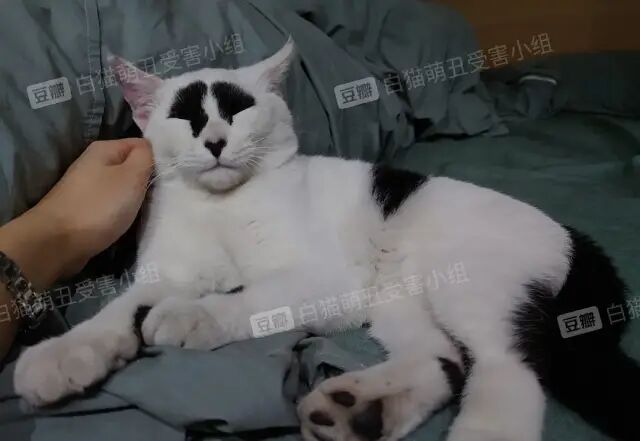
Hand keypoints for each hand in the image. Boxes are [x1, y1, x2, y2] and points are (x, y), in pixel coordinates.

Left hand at [33, 138, 153, 274]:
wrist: (57, 243)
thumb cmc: (99, 206)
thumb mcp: (131, 176)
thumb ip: (146, 157)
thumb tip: (154, 148)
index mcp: (105, 149)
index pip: (143, 145)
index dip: (160, 159)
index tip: (173, 177)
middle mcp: (95, 163)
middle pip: (133, 167)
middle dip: (149, 181)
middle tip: (166, 196)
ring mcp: (89, 187)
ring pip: (124, 188)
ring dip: (137, 199)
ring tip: (152, 210)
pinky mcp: (87, 209)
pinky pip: (114, 205)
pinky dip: (124, 212)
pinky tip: (132, 221)